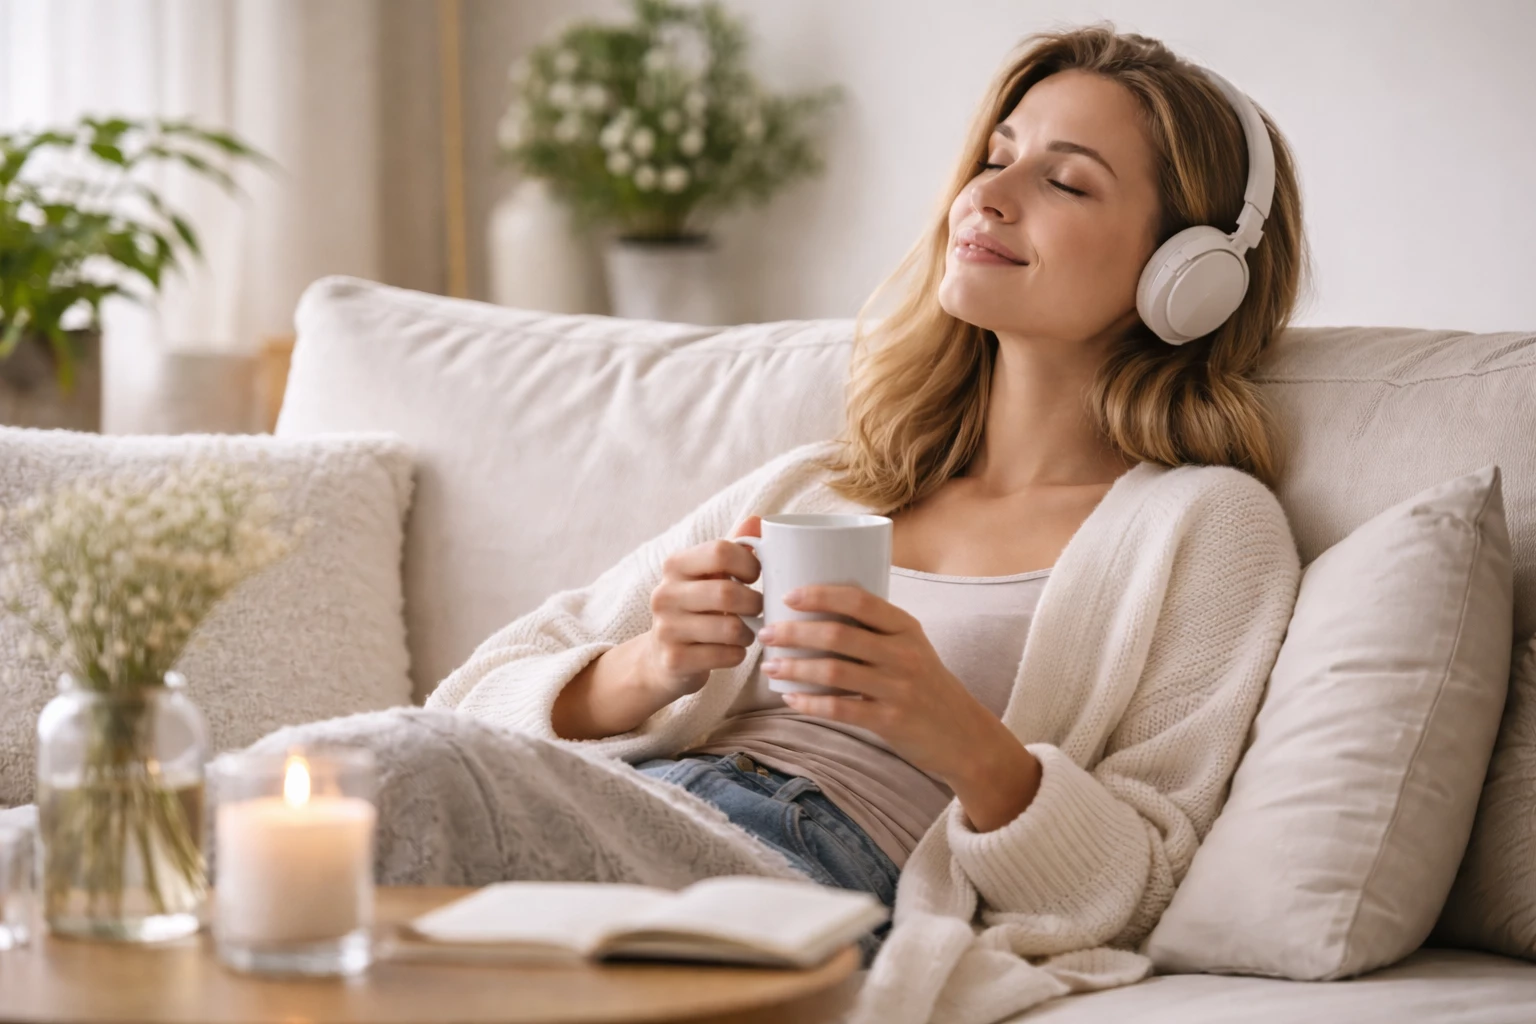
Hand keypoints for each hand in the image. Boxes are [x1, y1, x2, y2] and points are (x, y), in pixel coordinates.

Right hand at [640, 516, 764, 702]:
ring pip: (730, 628)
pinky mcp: (674, 659)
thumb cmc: (696, 608)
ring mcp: (666, 628)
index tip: (754, 576)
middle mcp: (665, 594)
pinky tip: (732, 650)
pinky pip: (726, 655)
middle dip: (754, 603)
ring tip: (746, 631)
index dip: (749, 564)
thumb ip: (733, 548)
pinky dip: (738, 654)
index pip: (721, 551)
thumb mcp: (709, 575)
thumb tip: (758, 520)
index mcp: (675, 565)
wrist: (662, 658)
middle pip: (728, 592)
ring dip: (749, 632)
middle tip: (758, 609)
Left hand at [757, 585, 997, 786]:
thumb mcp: (912, 647)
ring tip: (770, 666)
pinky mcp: (891, 721)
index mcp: (906, 628)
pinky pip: (840, 709)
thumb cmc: (927, 686)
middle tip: (767, 633)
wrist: (964, 735)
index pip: (859, 600)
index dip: (820, 595)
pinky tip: (791, 698)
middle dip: (794, 632)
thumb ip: (876, 631)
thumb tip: (819, 612)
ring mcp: (898, 688)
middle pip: (838, 635)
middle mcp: (904, 653)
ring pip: (833, 672)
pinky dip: (810, 703)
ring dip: (795, 667)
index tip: (789, 597)